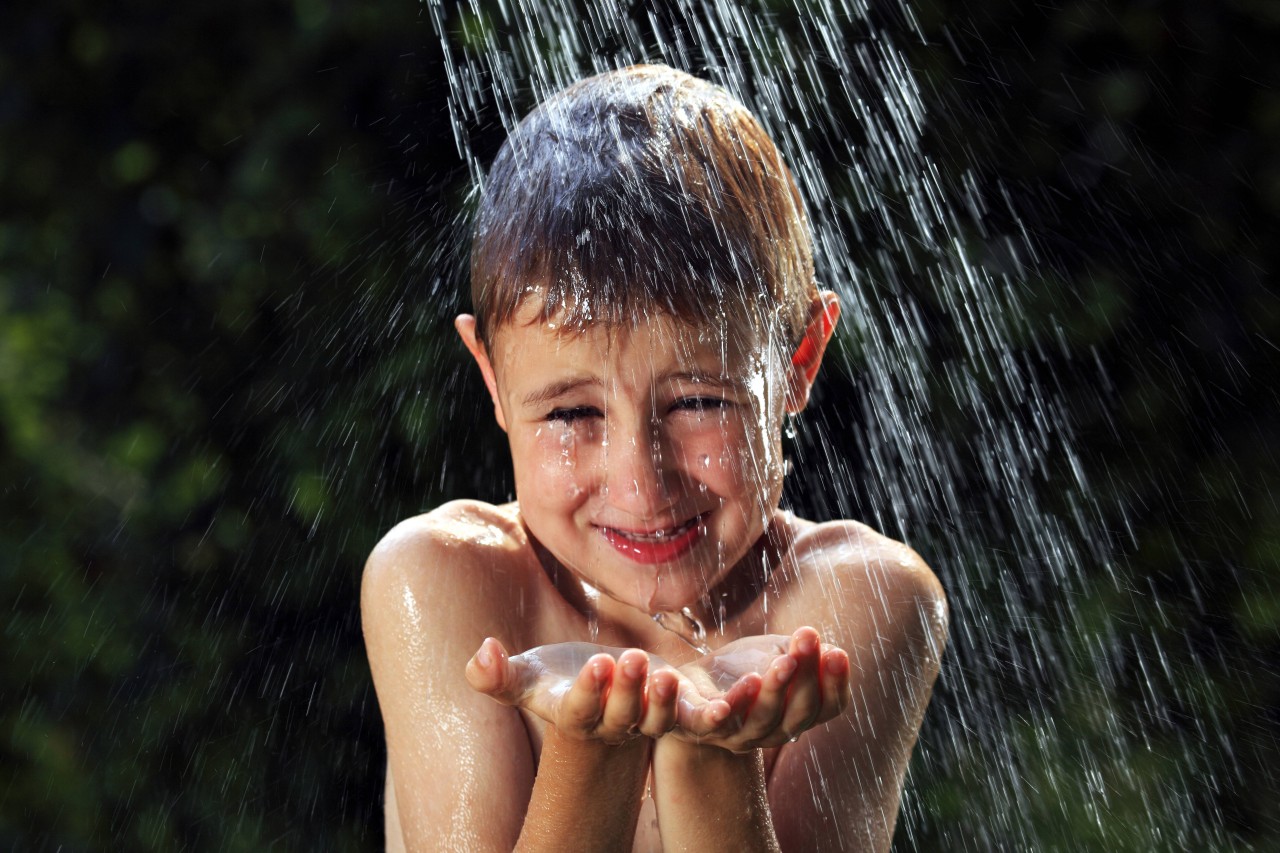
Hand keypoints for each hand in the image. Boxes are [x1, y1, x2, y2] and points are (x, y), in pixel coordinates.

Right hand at [467, 638, 731, 742]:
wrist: (606, 698)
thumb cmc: (560, 681)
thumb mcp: (529, 678)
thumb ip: (499, 676)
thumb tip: (478, 656)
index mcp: (579, 717)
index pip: (581, 710)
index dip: (589, 691)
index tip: (594, 663)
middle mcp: (618, 726)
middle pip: (625, 715)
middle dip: (628, 690)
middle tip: (630, 659)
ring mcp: (655, 724)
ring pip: (668, 720)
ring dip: (673, 702)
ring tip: (673, 673)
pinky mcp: (688, 715)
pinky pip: (711, 718)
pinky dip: (732, 705)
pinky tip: (751, 684)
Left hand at [670, 626, 850, 751]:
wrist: (685, 684)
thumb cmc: (738, 669)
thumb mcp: (773, 653)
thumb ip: (799, 654)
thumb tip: (826, 649)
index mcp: (793, 715)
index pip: (826, 708)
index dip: (835, 684)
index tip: (837, 653)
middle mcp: (769, 732)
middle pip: (796, 713)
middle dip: (806, 676)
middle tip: (808, 639)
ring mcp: (733, 735)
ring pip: (758, 721)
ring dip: (772, 691)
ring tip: (782, 662)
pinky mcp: (695, 727)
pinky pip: (707, 725)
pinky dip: (715, 715)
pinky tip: (721, 706)